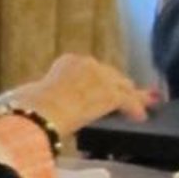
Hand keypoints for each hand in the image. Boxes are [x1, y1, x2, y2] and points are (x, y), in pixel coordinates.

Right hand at [11, 52, 155, 141]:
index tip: (99, 88)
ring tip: (144, 102)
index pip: (92, 68)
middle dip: (118, 86)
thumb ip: (53, 90)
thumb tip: (42, 99)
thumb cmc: (34, 106)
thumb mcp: (42, 91)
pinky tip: (140, 117)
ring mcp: (103, 78)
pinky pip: (129, 102)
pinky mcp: (112, 95)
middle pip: (112, 75)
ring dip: (133, 96)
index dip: (99, 80)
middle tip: (127, 94)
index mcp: (69, 60)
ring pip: (124, 87)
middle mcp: (88, 64)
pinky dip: (135, 110)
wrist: (41, 112)